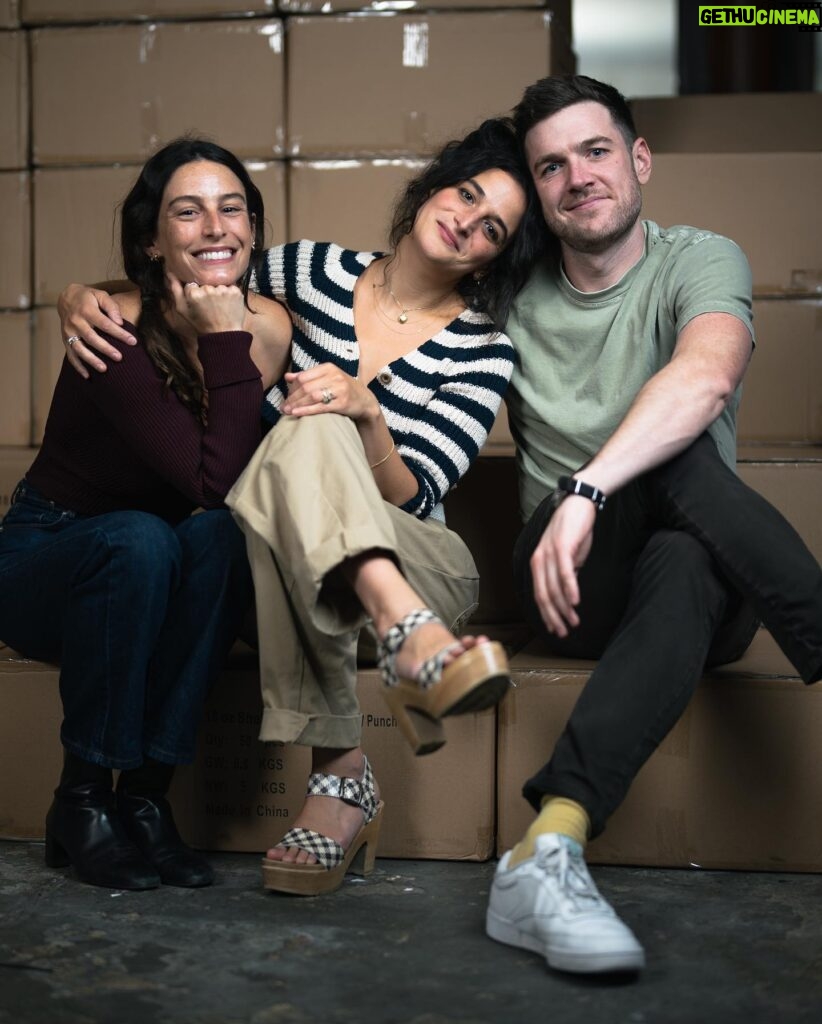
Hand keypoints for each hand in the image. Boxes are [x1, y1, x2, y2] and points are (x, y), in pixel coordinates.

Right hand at [57, 283, 134, 377]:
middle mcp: (76, 322)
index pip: (105, 324)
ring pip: (79, 348)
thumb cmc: (88, 297)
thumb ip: (111, 306)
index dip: (119, 333)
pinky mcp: (65, 340)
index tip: (133, 341)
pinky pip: (71, 355)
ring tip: (104, 369)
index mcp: (86, 310)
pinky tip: (87, 376)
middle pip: (92, 338)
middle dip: (106, 349)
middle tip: (119, 358)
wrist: (66, 298)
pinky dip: (78, 366)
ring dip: (91, 360)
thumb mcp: (100, 295)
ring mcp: (69, 332)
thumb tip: (120, 322)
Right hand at [168, 275, 245, 335]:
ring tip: (219, 306)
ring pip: (218, 284)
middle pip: (205, 283)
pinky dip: (229, 293)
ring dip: (218, 292)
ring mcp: (222, 289)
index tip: (199, 303)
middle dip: (207, 291)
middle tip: (210, 306)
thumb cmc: (201, 324)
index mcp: (193, 293)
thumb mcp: (183, 310)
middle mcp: (207, 289)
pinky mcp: (235, 291)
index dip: (194, 293)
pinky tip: (227, 304)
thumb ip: (176, 290)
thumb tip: (170, 273)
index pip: (192, 284)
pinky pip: (230, 286)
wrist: (223, 335)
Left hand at [282, 363, 379, 422]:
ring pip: (311, 396)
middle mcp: (334, 377)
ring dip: (296, 405)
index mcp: (328, 368)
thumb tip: (287, 377)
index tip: (286, 397)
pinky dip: (306, 410)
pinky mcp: (342, 403)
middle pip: (306, 387)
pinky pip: (320, 407)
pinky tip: (296, 413)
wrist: (365, 400)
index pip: (304, 377)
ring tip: (287, 411)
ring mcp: (339, 389)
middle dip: (292, 398)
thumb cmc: (343, 388)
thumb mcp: (327, 378)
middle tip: (283, 407)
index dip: (292, 388)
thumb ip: (307, 376)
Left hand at [530, 495, 595, 636]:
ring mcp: (548, 553)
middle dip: (554, 617)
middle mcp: (539, 560)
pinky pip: (564, 572)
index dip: (547, 614)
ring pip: (553, 587)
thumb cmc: (574, 531)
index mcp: (538, 564)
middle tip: (564, 631)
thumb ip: (565, 574)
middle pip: (543, 595)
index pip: (539, 595)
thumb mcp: (568, 557)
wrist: (579, 504)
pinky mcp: (561, 546)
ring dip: (564, 607)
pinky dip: (570, 588)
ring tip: (573, 621)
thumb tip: (568, 594)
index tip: (555, 629)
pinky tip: (576, 601)